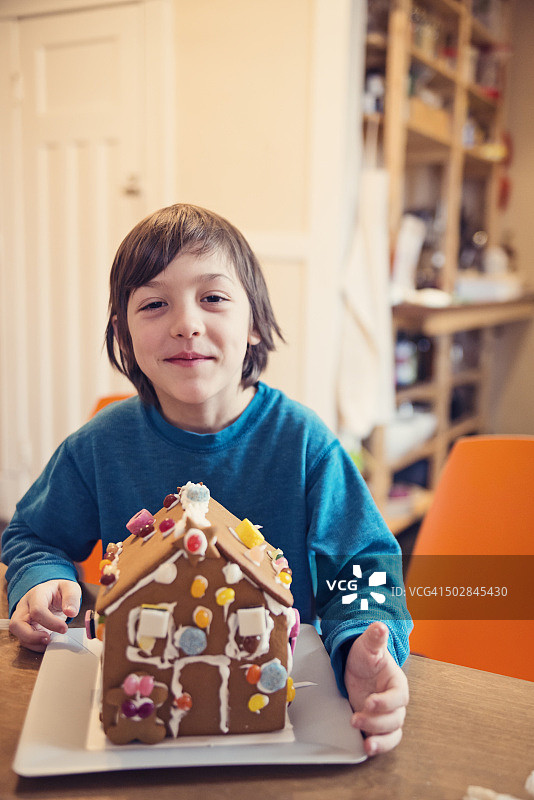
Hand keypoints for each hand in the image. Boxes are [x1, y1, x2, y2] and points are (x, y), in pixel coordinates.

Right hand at [9, 580, 81, 652]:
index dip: (50, 622)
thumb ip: (72, 598)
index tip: (64, 628)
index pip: (37, 610)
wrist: (51, 592)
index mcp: (36, 594)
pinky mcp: (24, 627)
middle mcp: (24, 606)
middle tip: (48, 639)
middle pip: (16, 624)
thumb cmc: (59, 591)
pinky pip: (24, 639)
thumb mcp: (70, 588)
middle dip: (31, 636)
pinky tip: (47, 643)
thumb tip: (71, 613)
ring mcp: (21, 617)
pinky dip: (35, 645)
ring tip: (50, 642)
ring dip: (33, 643)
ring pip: (17, 634)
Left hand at [344, 621, 408, 756]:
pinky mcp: (375, 724)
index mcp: (397, 683)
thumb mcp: (368, 646)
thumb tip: (380, 627)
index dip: (385, 702)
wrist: (356, 665)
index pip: (397, 697)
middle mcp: (395, 702)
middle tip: (356, 718)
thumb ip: (375, 638)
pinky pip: (383, 740)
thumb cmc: (366, 656)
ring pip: (392, 733)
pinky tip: (367, 747)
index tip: (369, 702)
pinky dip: (378, 746)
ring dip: (379, 739)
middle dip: (376, 722)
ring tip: (366, 743)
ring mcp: (385, 715)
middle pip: (394, 719)